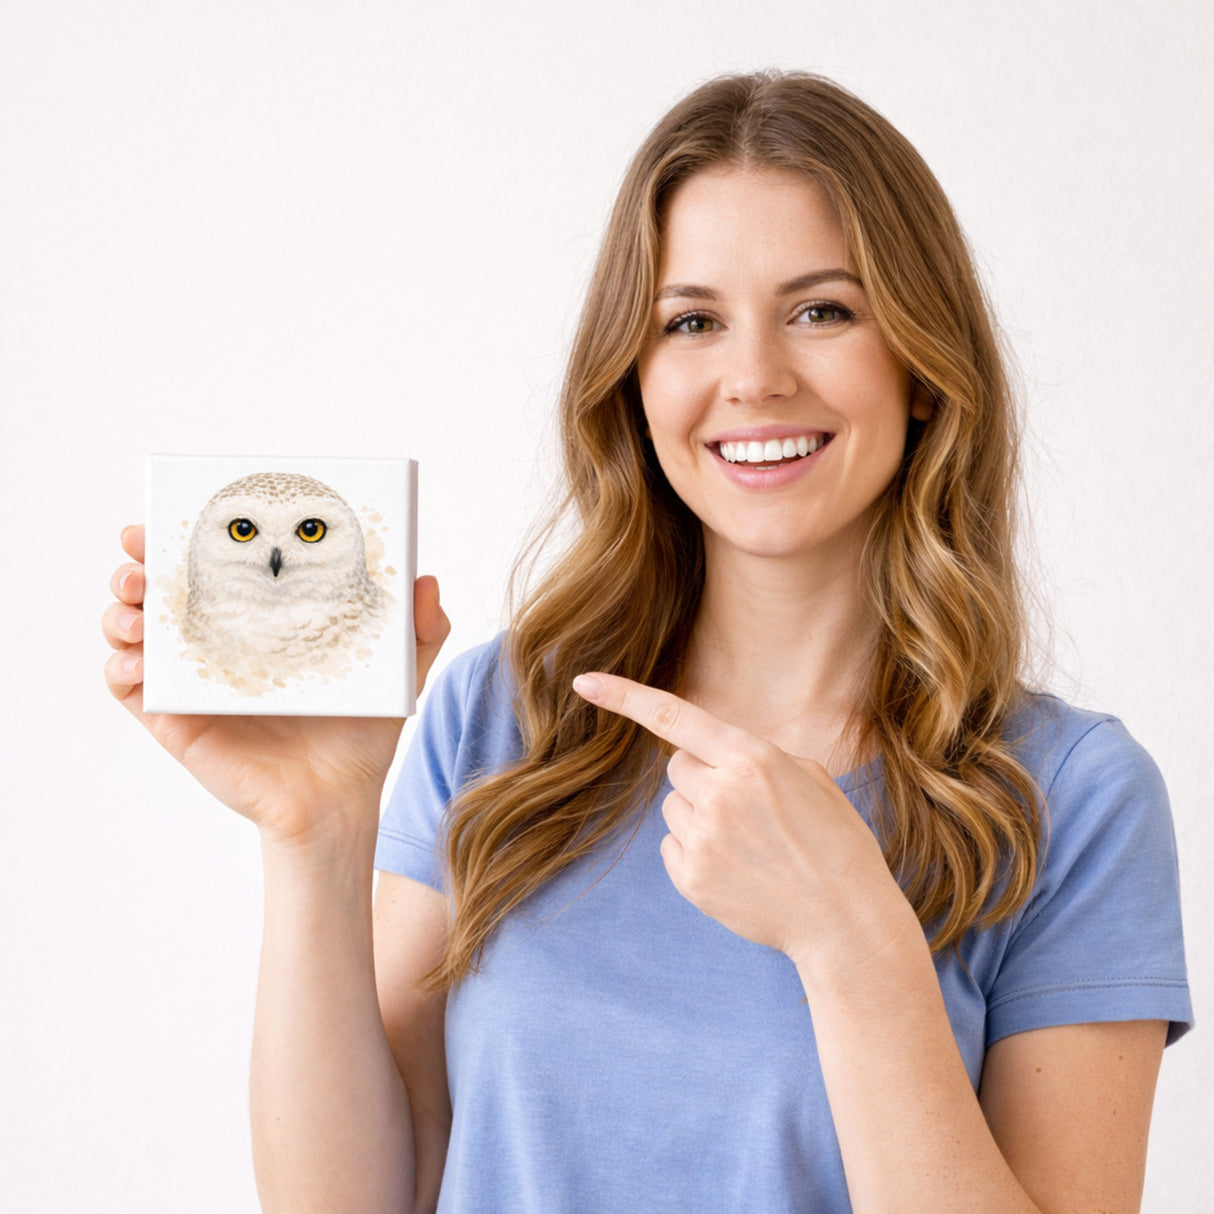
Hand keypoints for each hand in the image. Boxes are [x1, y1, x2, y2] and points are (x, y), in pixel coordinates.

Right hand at [103, 525, 450, 846]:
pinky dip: (120, 668)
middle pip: (161, 591)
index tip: (175, 512)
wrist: (339, 800)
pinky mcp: (176, 721)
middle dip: (139, 565)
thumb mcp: (397, 672)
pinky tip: (135, 662)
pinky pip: (131, 691)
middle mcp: (220, 644)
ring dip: (121, 612)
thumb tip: (425, 579)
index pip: (216, 565)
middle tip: (141, 555)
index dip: (187, 537)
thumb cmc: (362, 733)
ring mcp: (193, 681)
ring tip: (136, 608)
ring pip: (134, 633)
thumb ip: (421, 628)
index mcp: (262, 620)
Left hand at [572, 671, 904, 969]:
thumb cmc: (834, 841)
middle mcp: (720, 793)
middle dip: (703, 777)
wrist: (845, 919)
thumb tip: (710, 755)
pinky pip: (672, 846)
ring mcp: (702, 839)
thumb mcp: (808, 777)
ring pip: (674, 807)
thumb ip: (752, 756)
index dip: (624, 696)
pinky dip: (695, 852)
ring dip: (700, 815)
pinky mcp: (691, 878)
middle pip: (678, 766)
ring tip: (750, 843)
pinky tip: (737, 868)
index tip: (583, 681)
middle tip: (748, 807)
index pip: (675, 717)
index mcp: (752, 758)